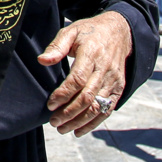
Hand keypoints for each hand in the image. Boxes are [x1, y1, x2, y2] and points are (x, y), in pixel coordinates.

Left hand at [39, 10, 130, 135]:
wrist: (120, 32)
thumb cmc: (90, 32)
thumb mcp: (71, 31)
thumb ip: (57, 46)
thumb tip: (42, 61)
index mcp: (92, 54)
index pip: (78, 79)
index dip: (63, 94)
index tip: (50, 104)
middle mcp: (105, 70)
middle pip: (87, 97)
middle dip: (69, 113)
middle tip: (53, 122)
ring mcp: (114, 81)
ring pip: (97, 107)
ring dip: (79, 121)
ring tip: (62, 128)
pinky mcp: (119, 88)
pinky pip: (107, 110)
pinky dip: (93, 123)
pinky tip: (79, 131)